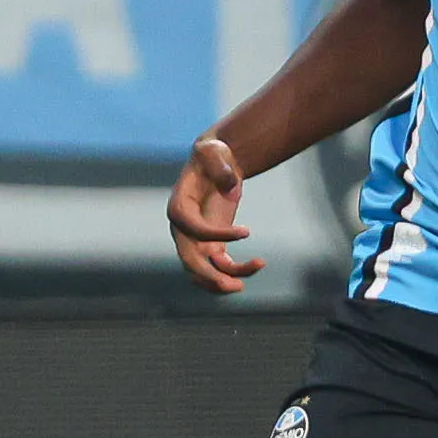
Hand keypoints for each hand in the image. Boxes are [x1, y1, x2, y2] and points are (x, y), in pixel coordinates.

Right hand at [167, 136, 263, 293]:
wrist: (217, 165)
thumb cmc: (213, 156)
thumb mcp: (214, 151)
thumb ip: (219, 165)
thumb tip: (231, 187)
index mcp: (178, 207)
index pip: (191, 228)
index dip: (215, 234)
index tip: (247, 232)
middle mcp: (183, 230)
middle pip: (189, 260)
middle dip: (209, 276)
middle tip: (233, 284)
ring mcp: (196, 241)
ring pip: (203, 272)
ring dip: (220, 283)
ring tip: (242, 286)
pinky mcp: (212, 246)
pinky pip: (220, 267)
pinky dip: (237, 271)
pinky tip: (259, 263)